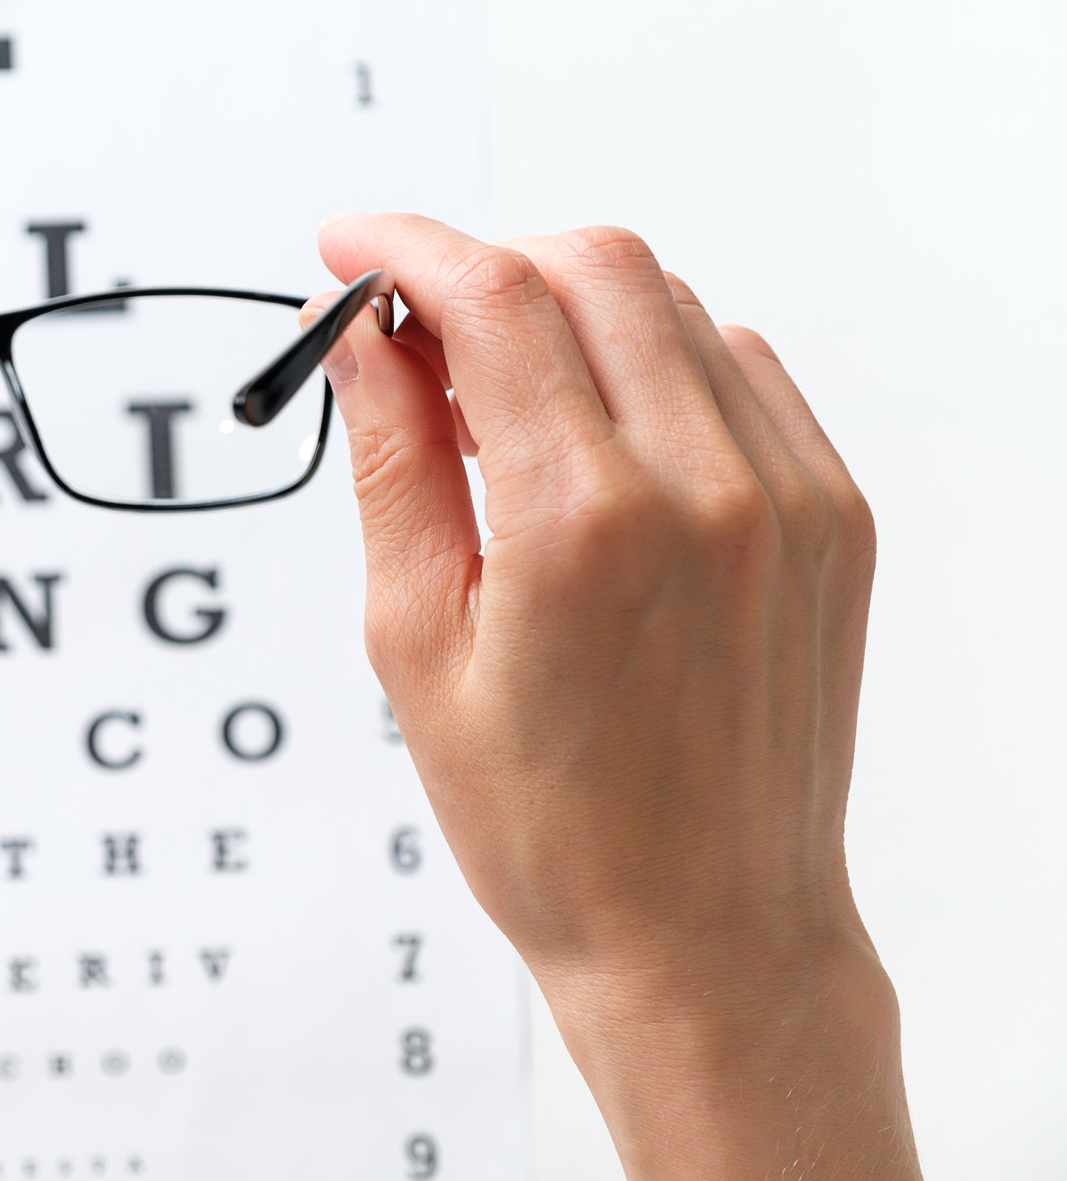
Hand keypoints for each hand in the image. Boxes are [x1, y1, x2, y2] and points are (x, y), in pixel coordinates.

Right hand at [314, 216, 925, 1180]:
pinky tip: (594, 437)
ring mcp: (790, 493)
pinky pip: (738, 365)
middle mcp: (706, 486)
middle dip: (481, 264)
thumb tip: (351, 335)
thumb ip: (390, 462)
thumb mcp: (417, 644)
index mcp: (582, 524)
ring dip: (563, 310)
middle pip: (590, 263)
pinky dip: (651, 359)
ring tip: (495, 407)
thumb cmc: (548, 823)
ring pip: (668, 301)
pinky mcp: (836, 512)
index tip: (344, 248)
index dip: (400, 247)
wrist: (707, 933)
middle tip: (409, 333)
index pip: (491, 297)